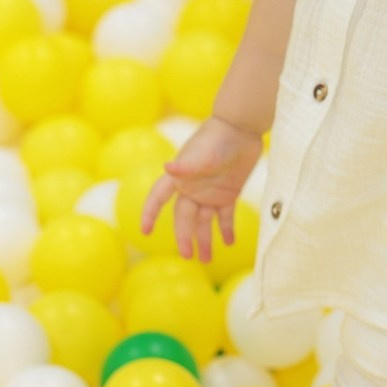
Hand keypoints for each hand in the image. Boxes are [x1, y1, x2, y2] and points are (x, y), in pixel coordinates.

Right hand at [140, 115, 264, 260]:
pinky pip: (225, 216)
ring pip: (204, 221)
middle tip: (187, 257)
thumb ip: (187, 165)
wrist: (242, 126)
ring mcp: (210, 192)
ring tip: (207, 259)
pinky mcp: (229, 192)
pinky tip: (228, 242)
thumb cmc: (218, 137)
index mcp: (180, 178)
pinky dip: (225, 229)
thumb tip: (167, 168)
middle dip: (184, 237)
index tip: (144, 231)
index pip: (158, 198)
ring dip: (205, 239)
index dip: (150, 212)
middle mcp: (193, 188)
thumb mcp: (203, 153)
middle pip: (184, 218)